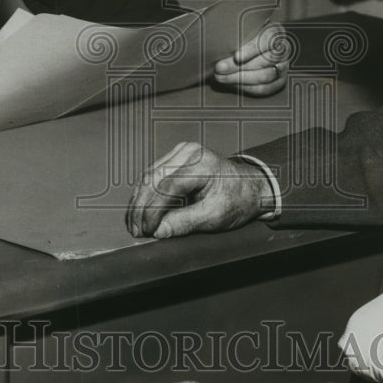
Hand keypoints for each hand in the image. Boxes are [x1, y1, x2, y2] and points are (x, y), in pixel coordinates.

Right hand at [127, 141, 273, 238]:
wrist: (248, 187)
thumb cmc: (237, 200)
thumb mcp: (215, 216)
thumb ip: (185, 223)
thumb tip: (158, 231)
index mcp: (203, 164)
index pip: (168, 187)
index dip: (153, 211)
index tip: (147, 231)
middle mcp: (190, 152)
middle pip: (153, 179)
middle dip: (141, 207)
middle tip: (136, 230)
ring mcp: (182, 152)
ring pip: (149, 176)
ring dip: (139, 201)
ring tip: (134, 224)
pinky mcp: (176, 157)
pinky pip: (153, 174)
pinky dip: (144, 193)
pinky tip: (139, 210)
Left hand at [213, 22, 289, 96]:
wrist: (248, 52)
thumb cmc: (243, 38)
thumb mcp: (241, 31)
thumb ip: (235, 34)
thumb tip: (219, 39)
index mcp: (275, 32)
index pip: (267, 39)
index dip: (252, 49)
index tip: (236, 57)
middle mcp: (283, 49)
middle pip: (265, 60)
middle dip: (240, 67)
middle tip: (220, 68)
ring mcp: (283, 66)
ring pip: (265, 76)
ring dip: (240, 78)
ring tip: (221, 77)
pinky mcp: (279, 82)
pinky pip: (265, 88)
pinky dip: (247, 88)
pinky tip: (232, 84)